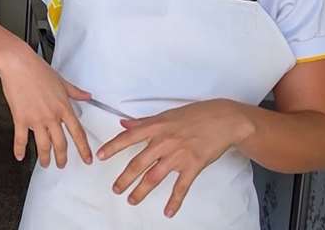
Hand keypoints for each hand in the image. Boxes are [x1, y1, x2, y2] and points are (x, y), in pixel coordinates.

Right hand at [0, 53, 93, 167]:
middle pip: (60, 144)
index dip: (84, 149)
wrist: (18, 64)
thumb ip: (75, 92)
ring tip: (45, 163)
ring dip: (45, 158)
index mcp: (63, 107)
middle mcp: (51, 116)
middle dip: (62, 158)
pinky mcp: (20, 118)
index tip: (87, 159)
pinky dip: (20, 150)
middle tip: (62, 164)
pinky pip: (21, 139)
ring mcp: (35, 119)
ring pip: (43, 145)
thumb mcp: (61, 81)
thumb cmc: (38, 70)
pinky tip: (20, 156)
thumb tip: (87, 96)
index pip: (78, 133)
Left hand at [96, 99, 254, 217]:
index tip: (100, 156)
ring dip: (141, 191)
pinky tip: (168, 211)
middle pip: (138, 163)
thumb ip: (144, 122)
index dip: (112, 147)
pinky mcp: (193, 166)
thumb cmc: (197, 114)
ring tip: (132, 199)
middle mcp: (164, 142)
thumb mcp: (167, 114)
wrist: (224, 120)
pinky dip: (174, 201)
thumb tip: (124, 124)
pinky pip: (181, 187)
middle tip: (116, 188)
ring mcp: (178, 155)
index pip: (128, 138)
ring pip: (154, 177)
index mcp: (156, 127)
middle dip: (124, 178)